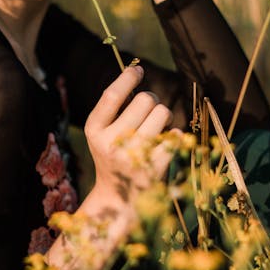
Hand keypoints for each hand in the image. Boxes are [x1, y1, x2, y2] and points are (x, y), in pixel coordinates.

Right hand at [84, 65, 179, 200]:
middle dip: (151, 99)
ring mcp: (133, 156)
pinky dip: (175, 135)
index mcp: (94, 130)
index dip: (127, 78)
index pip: (112, 95)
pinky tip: (166, 143)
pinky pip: (176, 135)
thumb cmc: (113, 154)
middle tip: (148, 111)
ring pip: (162, 112)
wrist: (117, 199)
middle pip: (145, 99)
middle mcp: (110, 143)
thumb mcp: (102, 133)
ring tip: (156, 128)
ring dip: (163, 115)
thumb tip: (136, 72)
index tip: (138, 69)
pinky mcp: (154, 168)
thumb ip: (115, 108)